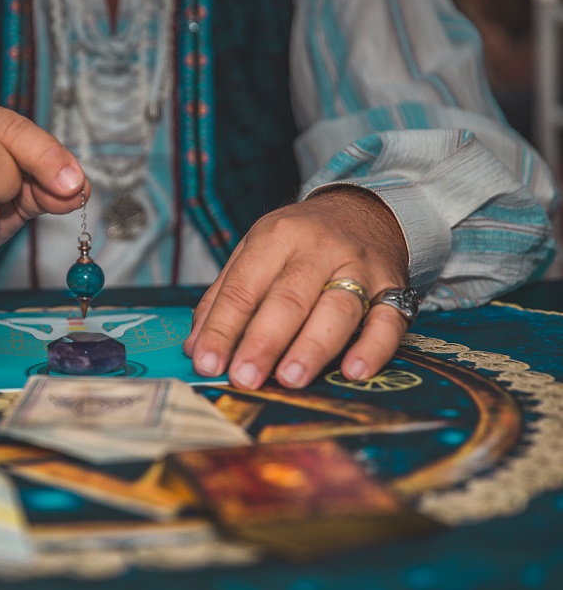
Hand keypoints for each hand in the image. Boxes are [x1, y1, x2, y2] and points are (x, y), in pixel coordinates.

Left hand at [183, 187, 409, 387]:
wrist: (364, 211)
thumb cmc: (298, 242)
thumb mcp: (254, 252)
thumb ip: (223, 297)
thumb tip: (195, 346)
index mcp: (276, 237)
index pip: (243, 287)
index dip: (222, 328)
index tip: (207, 363)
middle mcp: (319, 248)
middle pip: (288, 299)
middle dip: (264, 342)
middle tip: (244, 378)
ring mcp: (360, 267)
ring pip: (337, 309)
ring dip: (313, 347)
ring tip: (290, 378)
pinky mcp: (394, 286)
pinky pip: (389, 320)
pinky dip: (374, 347)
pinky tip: (354, 371)